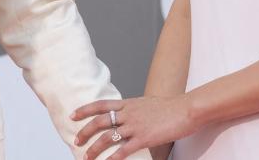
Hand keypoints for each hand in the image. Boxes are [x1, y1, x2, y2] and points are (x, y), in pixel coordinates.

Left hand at [71, 95, 196, 159]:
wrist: (186, 109)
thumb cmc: (170, 108)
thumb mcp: (147, 104)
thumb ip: (134, 109)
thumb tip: (127, 114)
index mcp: (128, 104)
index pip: (101, 105)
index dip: (85, 110)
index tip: (73, 115)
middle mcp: (128, 113)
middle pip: (100, 122)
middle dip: (85, 132)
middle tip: (76, 140)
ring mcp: (135, 126)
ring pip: (107, 138)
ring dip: (94, 149)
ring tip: (86, 157)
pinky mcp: (144, 138)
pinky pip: (124, 150)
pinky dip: (113, 158)